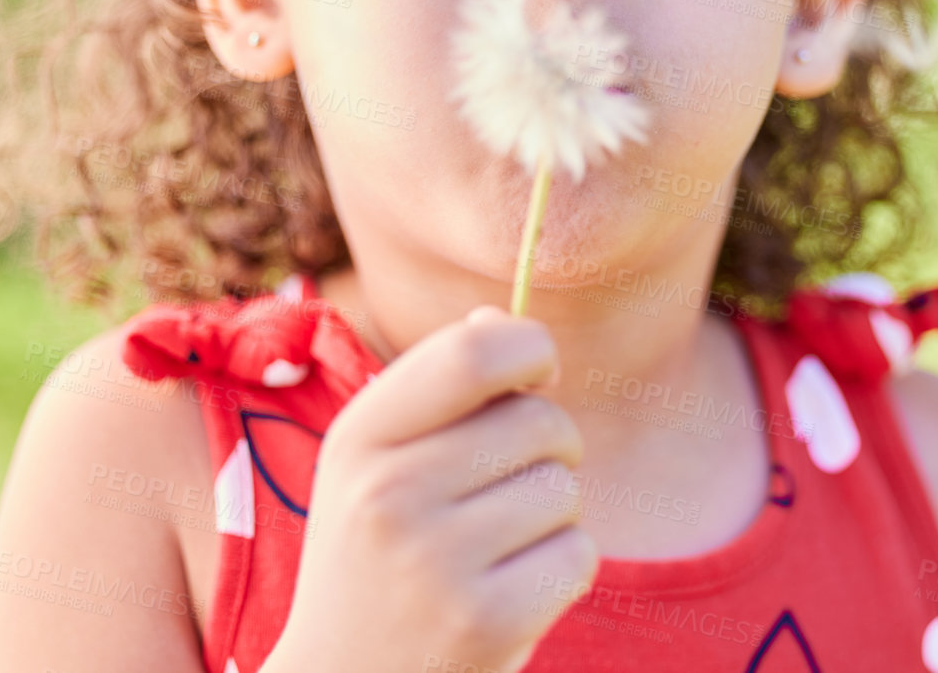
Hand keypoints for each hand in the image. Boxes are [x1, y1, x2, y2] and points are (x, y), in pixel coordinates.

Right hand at [265, 305, 596, 672]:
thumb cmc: (376, 558)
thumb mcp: (375, 465)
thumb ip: (439, 388)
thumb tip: (502, 315)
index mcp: (360, 438)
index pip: (473, 349)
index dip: (529, 348)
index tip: (536, 373)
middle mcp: (389, 493)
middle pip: (539, 420)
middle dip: (550, 446)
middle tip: (507, 489)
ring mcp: (436, 562)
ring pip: (564, 489)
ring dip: (553, 515)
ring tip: (496, 551)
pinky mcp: (486, 622)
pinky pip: (578, 554)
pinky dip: (562, 570)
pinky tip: (512, 593)